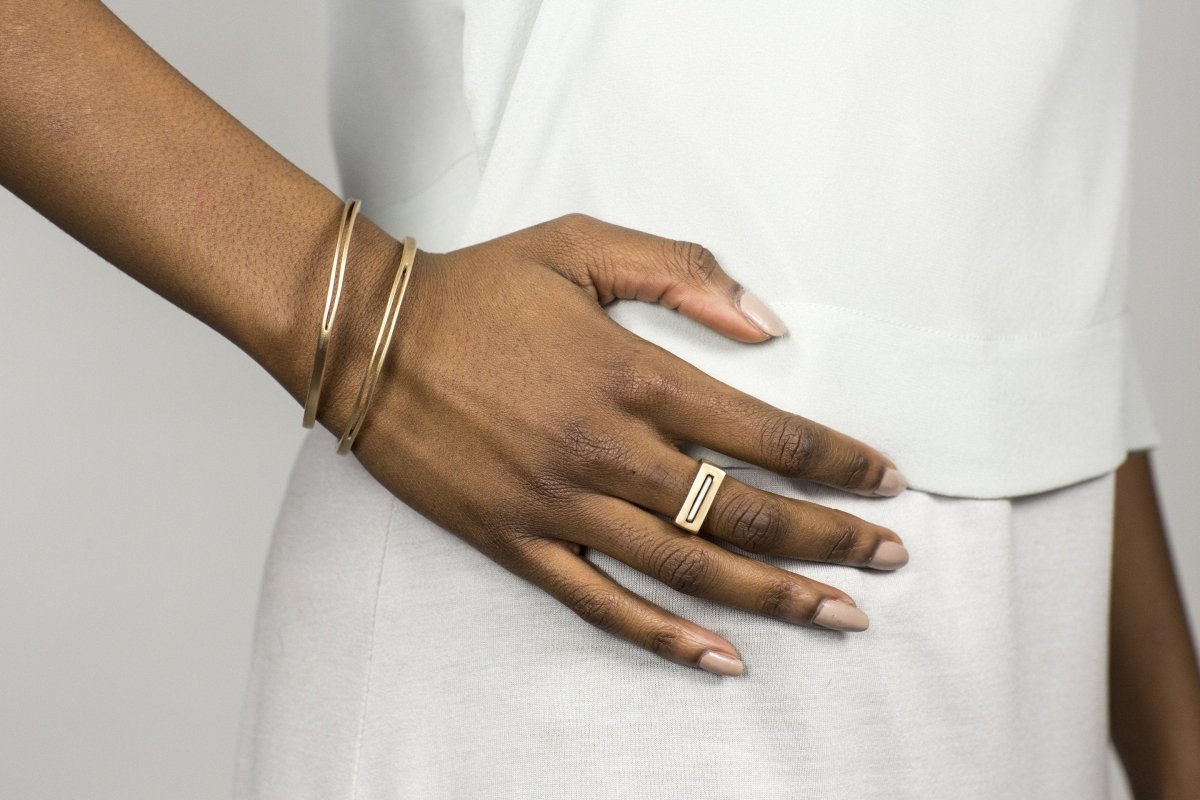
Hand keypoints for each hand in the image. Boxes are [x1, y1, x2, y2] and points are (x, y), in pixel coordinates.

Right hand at [322, 214, 908, 675]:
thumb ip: (682, 273)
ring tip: (840, 616)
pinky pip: (601, 606)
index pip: (765, 433)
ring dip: (775, 598)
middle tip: (890, 558)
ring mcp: (562, 507)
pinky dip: (666, 639)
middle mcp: (609, 451)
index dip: (839, 461)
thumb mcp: (582, 245)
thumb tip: (770, 325)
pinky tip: (724, 660)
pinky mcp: (517, 543)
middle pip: (743, 513)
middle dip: (830, 540)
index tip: (889, 480)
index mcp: (633, 375)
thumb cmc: (478, 286)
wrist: (366, 336)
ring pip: (690, 571)